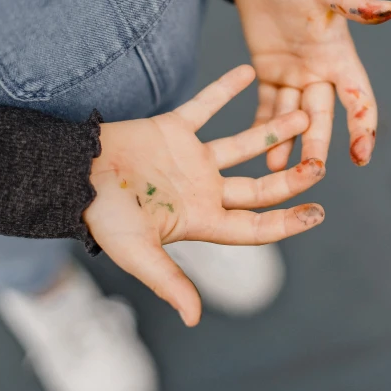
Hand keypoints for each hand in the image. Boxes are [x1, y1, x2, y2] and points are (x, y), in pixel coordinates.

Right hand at [82, 66, 326, 325]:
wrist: (68, 176)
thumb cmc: (101, 217)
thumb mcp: (137, 252)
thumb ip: (168, 281)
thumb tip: (195, 318)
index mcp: (202, 219)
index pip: (255, 226)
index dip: (288, 222)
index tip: (319, 212)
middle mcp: (205, 189)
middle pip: (259, 186)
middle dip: (291, 177)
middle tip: (321, 162)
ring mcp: (192, 158)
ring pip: (243, 143)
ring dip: (274, 129)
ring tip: (305, 111)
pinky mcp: (174, 129)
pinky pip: (206, 105)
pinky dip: (224, 89)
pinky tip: (247, 71)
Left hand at [235, 0, 390, 169]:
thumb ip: (354, 1)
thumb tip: (389, 10)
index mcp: (340, 57)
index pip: (357, 98)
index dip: (362, 126)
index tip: (362, 156)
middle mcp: (321, 73)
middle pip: (322, 116)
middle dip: (317, 144)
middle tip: (311, 172)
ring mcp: (296, 77)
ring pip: (293, 118)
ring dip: (287, 143)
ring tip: (276, 170)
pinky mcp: (270, 76)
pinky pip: (266, 107)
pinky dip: (263, 127)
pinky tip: (258, 150)